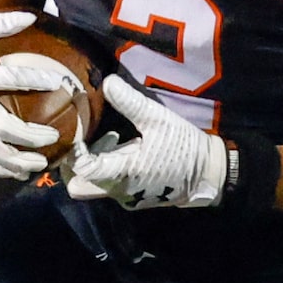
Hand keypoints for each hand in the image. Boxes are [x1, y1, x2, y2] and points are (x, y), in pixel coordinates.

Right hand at [0, 11, 71, 180]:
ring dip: (18, 160)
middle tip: (53, 136)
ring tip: (41, 163)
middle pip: (3, 127)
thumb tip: (30, 16)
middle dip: (30, 135)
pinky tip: (19, 172)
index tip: (59, 82)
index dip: (35, 79)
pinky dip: (0, 168)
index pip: (8, 78)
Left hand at [67, 79, 228, 208]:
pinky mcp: (135, 200)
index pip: (81, 168)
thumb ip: (130, 102)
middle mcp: (120, 190)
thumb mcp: (158, 119)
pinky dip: (108, 171)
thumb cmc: (184, 147)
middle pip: (77, 185)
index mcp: (123, 171)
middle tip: (85, 141)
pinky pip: (109, 188)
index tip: (78, 132)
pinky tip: (125, 151)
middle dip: (74, 165)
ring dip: (93, 166)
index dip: (73, 151)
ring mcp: (127, 198)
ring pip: (92, 187)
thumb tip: (107, 82)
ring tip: (112, 139)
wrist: (209, 175)